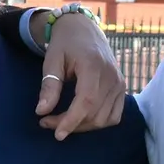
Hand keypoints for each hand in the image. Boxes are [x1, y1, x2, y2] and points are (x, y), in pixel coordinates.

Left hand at [38, 11, 127, 138]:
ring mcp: (120, 83)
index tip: (57, 134)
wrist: (84, 29)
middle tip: (47, 122)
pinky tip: (81, 119)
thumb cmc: (65, 43)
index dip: (72, 121)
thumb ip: (49, 86)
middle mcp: (112, 76)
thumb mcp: (52, 60)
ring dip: (83, 126)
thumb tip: (41, 111)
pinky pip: (114, 116)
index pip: (87, 101)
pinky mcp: (122, 89)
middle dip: (71, 124)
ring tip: (62, 121)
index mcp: (94, 66)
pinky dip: (98, 123)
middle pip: (95, 114)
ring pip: (105, 119)